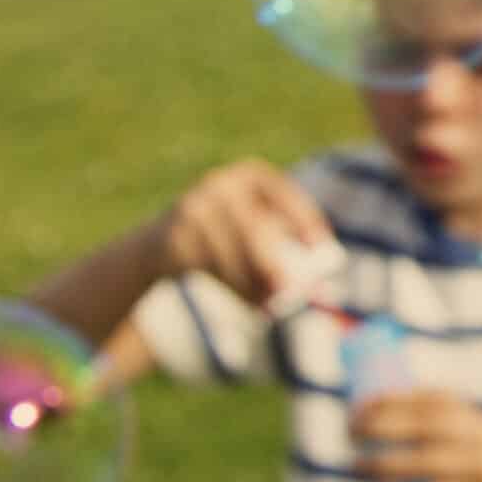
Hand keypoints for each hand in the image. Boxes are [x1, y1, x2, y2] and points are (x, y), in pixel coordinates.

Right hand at [156, 161, 332, 310]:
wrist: (162, 243)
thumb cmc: (229, 237)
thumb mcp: (257, 230)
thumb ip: (287, 250)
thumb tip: (319, 286)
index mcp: (250, 177)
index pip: (280, 192)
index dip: (302, 217)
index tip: (319, 246)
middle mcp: (220, 186)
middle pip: (251, 226)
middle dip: (271, 262)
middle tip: (288, 289)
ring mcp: (192, 209)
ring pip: (229, 254)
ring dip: (252, 284)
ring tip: (270, 305)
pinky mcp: (173, 238)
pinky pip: (208, 267)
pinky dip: (233, 288)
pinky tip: (250, 302)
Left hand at [352, 389, 481, 481]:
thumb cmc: (480, 442)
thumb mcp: (462, 416)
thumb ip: (429, 408)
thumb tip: (372, 399)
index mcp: (466, 412)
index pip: (424, 398)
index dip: (390, 399)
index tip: (359, 403)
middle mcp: (472, 433)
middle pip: (422, 425)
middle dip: (382, 426)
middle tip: (350, 431)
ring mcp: (472, 464)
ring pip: (424, 462)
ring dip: (385, 465)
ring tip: (355, 467)